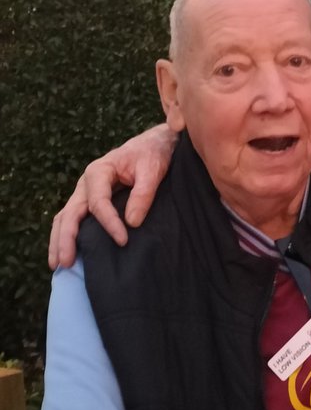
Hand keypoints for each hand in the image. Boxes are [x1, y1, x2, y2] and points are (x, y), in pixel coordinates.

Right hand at [49, 125, 177, 268]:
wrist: (154, 144)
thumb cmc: (152, 154)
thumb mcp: (152, 170)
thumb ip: (143, 194)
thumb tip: (131, 222)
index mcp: (100, 171)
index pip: (98, 202)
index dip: (109, 223)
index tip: (123, 240)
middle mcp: (87, 183)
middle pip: (71, 213)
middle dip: (66, 238)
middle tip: (66, 263)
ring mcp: (85, 192)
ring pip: (66, 217)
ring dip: (60, 240)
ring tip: (57, 264)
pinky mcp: (89, 200)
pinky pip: (73, 219)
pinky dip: (66, 235)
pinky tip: (65, 253)